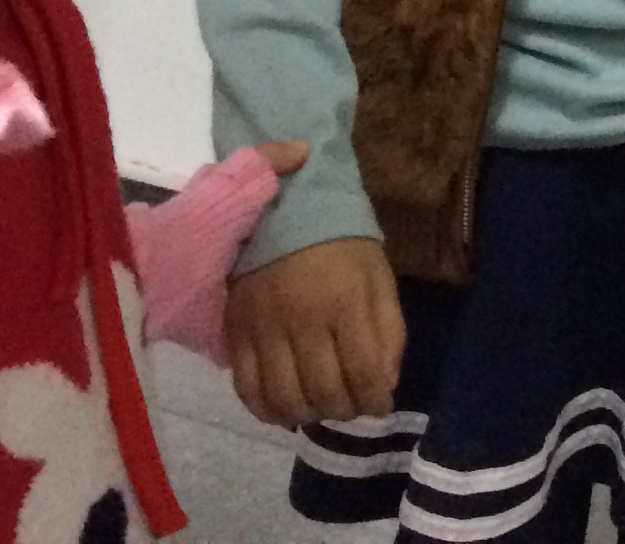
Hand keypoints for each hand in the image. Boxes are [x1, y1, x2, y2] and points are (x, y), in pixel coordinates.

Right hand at [227, 234, 405, 428]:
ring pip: (285, 398)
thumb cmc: (342, 245)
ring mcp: (265, 329)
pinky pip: (246, 389)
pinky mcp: (236, 333)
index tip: (380, 406)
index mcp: (345, 303)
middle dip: (345, 410)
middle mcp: (303, 320)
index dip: (375, 401)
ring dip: (308, 415)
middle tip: (351, 405)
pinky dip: (266, 411)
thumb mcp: (379, 278)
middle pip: (324, 392)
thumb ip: (389, 330)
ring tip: (321, 407)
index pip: (363, 373)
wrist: (284, 209)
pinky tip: (284, 410)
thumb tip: (385, 384)